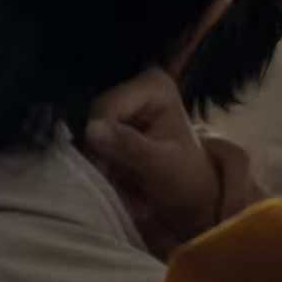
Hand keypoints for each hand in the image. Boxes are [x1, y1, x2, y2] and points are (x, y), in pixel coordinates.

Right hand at [84, 68, 261, 257]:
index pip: (108, 107)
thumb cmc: (185, 178)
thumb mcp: (161, 165)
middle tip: (115, 185)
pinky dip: (102, 166)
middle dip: (101, 154)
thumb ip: (129, 146)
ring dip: (101, 164)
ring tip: (122, 188)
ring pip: (90, 133)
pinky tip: (118, 182)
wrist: (191, 195)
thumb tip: (91, 130)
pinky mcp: (115, 122)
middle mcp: (136, 87)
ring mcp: (124, 103)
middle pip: (95, 117)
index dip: (100, 138)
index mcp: (155, 86)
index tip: (106, 172)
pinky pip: (93, 144)